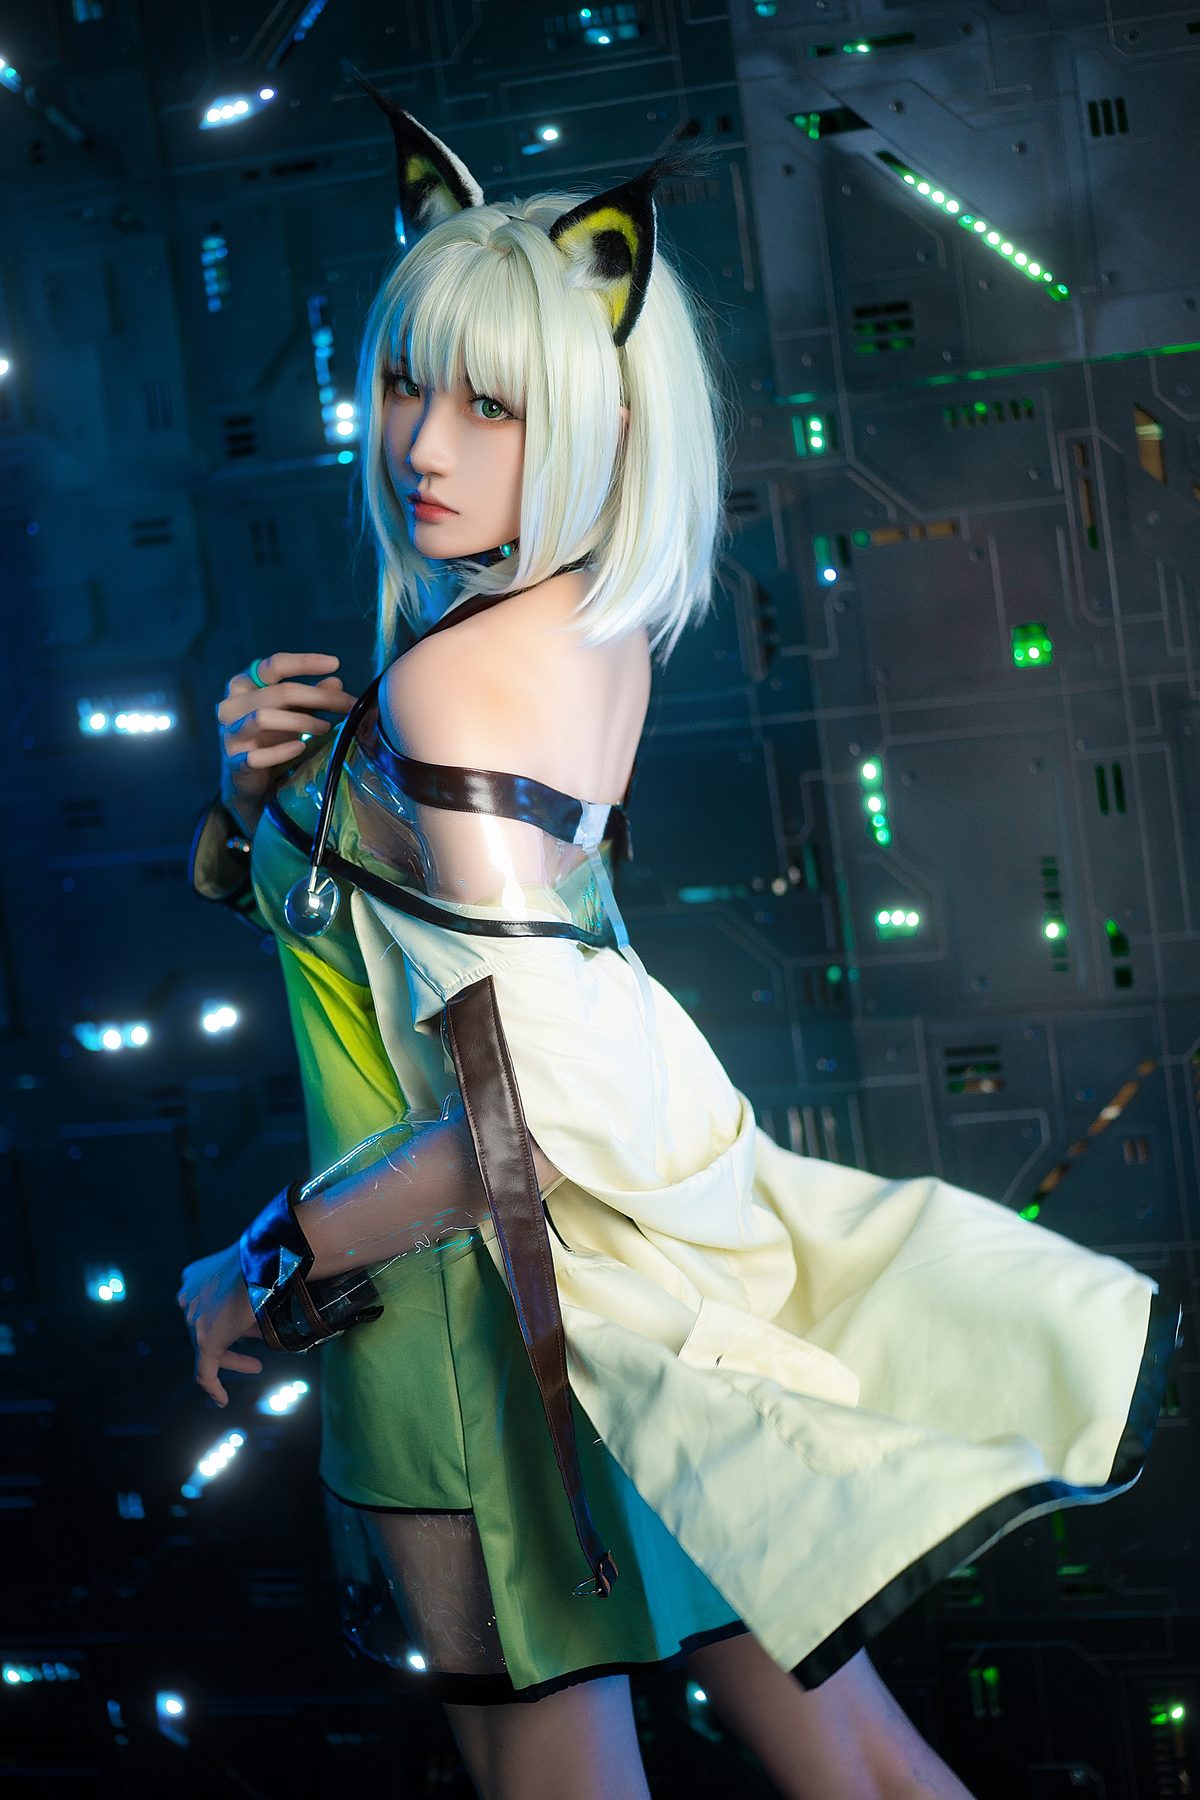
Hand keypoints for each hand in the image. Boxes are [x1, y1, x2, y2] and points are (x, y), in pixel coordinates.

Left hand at [177, 1244, 264, 1406]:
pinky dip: (212, 1386)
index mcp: (195, 1278)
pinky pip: (204, 1370)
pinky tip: (222, 1399)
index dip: (228, 1316)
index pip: (208, 1303)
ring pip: (209, 1347)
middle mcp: (189, 1297)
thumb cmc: (266, 1258)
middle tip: (253, 1342)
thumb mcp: (253, 1271)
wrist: (262, 1260)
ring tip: (255, 1366)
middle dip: (232, 1336)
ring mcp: (195, 1319)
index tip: (243, 1325)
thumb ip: (252, 1284)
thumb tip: (274, 1294)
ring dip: (233, 1357)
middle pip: (208, 1326)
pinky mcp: (205, 1339)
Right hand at [216, 652, 359, 824]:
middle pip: (278, 692)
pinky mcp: (234, 762)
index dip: (304, 662)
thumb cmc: (269, 738)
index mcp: (244, 685)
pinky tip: (301, 747)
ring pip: (263, 718)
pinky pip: (256, 755)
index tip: (334, 663)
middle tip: (347, 704)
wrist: (248, 779)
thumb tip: (336, 682)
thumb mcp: (291, 712)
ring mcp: (231, 734)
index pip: (274, 665)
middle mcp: (232, 705)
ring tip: (326, 727)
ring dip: (301, 721)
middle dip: (318, 696)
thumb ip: (310, 696)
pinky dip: (281, 751)